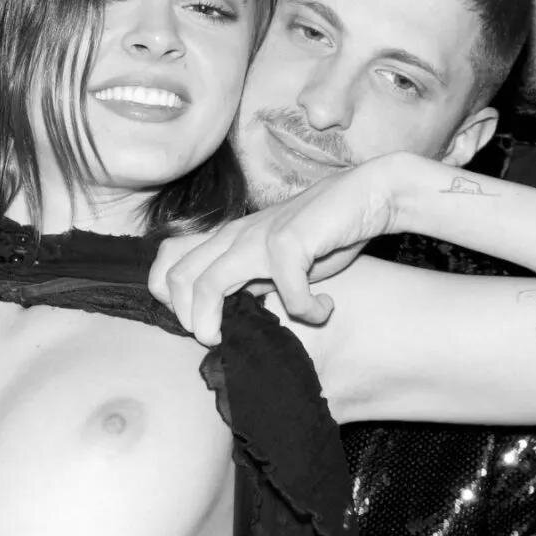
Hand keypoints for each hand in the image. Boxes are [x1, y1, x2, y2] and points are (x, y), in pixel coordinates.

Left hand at [148, 159, 399, 344]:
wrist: (366, 196)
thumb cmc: (323, 233)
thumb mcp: (274, 262)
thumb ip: (248, 282)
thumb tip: (225, 315)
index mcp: (227, 238)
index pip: (169, 262)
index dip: (171, 300)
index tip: (200, 324)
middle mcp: (234, 235)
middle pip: (177, 278)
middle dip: (187, 320)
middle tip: (214, 338)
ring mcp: (258, 236)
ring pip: (208, 283)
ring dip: (212, 321)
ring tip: (229, 338)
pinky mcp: (289, 241)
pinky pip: (287, 291)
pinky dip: (307, 310)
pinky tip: (325, 308)